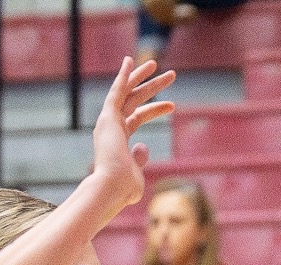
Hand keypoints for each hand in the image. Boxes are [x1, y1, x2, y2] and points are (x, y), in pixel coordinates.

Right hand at [87, 58, 177, 216]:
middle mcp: (112, 127)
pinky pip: (117, 91)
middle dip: (152, 87)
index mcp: (118, 140)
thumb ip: (139, 159)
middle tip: (171, 75)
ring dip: (141, 77)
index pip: (138, 117)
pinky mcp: (107, 117)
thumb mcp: (137, 172)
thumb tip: (144, 146)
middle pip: (134, 100)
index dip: (155, 109)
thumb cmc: (124, 188)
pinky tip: (130, 61)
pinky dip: (123, 76)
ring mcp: (109, 122)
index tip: (172, 105)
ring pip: (127, 92)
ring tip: (157, 64)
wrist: (112, 188)